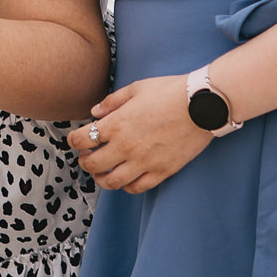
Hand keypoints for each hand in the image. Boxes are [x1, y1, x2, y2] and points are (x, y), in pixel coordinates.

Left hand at [66, 75, 212, 193]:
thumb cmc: (169, 92)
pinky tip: (125, 177)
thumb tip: (94, 112)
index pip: (82, 139)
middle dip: (84, 161)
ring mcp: (144, 162)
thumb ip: (111, 102)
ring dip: (101, 178)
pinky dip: (126, 185)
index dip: (73, 140)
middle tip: (86, 155)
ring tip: (102, 171)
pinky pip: (136, 188)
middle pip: (92, 165)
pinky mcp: (162, 172)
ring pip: (111, 182)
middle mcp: (126, 146)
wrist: (203, 105)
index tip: (76, 139)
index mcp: (116, 124)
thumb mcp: (136, 89)